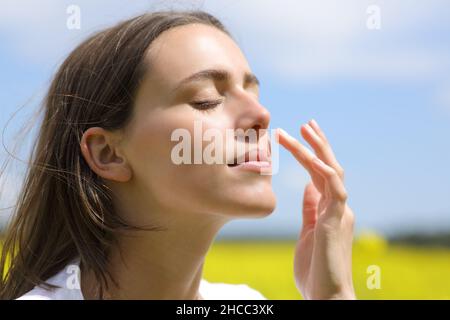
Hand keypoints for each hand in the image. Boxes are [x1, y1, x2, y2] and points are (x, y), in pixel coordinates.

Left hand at [276, 119, 355, 299]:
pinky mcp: (337, 221)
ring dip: (318, 149)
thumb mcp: (308, 231)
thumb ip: (310, 209)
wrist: (326, 295)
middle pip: (330, 167)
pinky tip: (314, 159)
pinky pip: (335, 190)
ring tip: (304, 129)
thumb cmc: (315, 268)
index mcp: (330, 209)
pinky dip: (326, 172)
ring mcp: (340, 212)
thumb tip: (307, 188)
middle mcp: (338, 206)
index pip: (321, 174)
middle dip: (318, 144)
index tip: (298, 136)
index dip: (311, 155)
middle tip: (306, 123)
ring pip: (332, 172)